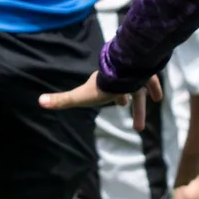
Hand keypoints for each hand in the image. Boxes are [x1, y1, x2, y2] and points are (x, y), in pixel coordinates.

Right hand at [40, 72, 162, 131]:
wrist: (121, 71)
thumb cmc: (102, 86)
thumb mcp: (81, 97)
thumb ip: (62, 100)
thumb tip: (39, 101)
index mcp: (106, 84)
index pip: (111, 92)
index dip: (117, 99)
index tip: (121, 105)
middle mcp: (121, 78)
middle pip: (128, 94)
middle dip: (134, 108)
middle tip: (138, 127)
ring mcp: (134, 74)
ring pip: (140, 86)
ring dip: (144, 99)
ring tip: (154, 104)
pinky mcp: (145, 71)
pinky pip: (151, 78)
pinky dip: (155, 87)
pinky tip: (158, 98)